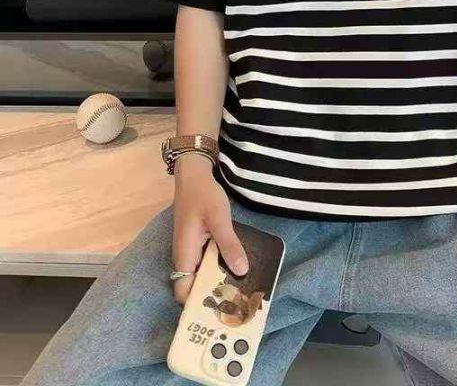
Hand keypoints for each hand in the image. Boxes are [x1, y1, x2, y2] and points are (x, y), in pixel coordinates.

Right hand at [171, 154, 248, 303]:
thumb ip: (229, 245)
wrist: (194, 174)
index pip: (183, 293)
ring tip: (243, 291)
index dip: (198, 305)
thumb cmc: (203, 195)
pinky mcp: (200, 244)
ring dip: (219, 282)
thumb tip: (241, 271)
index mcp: (185, 255)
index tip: (220, 312)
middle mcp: (185, 257)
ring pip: (203, 275)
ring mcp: (192, 251)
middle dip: (213, 297)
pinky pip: (208, 263)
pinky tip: (238, 269)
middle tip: (239, 305)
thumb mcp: (219, 219)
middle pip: (195, 287)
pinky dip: (220, 268)